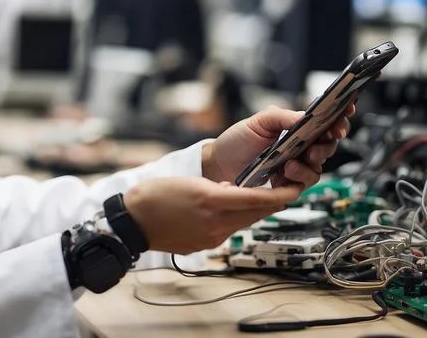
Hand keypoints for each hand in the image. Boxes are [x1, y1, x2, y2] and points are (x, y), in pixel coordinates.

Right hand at [124, 177, 301, 254]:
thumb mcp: (188, 182)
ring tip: (256, 199)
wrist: (132, 222)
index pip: (255, 199)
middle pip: (254, 214)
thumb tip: (230, 191)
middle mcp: (214, 222)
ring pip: (242, 223)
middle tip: (283, 192)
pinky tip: (226, 212)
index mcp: (211, 201)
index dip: (278, 195)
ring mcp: (210, 237)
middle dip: (270, 203)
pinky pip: (226, 231)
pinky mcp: (204, 245)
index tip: (293, 190)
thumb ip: (214, 188)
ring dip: (252, 212)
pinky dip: (232, 220)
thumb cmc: (154, 196)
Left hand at [202, 105, 352, 187]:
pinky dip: (299, 176)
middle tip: (329, 135)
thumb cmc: (237, 142)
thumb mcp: (258, 122)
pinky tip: (286, 171)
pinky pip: (304, 183)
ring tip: (295, 159)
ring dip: (313, 160)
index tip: (347, 108)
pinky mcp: (288, 185)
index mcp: (296, 128)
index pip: (325, 121)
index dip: (340, 114)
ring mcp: (296, 167)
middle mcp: (300, 148)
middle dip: (332, 139)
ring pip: (319, 165)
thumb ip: (281, 116)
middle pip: (329, 144)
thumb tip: (305, 115)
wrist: (218, 165)